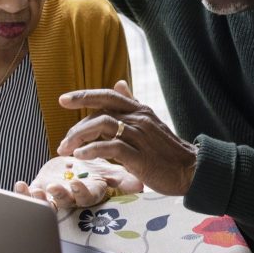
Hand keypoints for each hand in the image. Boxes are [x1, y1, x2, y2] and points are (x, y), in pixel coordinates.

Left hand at [13, 155, 143, 210]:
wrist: (78, 159)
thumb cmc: (98, 166)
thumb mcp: (113, 172)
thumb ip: (124, 179)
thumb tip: (140, 186)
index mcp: (91, 192)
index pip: (87, 196)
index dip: (81, 192)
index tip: (76, 184)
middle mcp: (73, 197)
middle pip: (66, 202)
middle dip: (59, 197)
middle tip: (53, 188)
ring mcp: (56, 196)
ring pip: (48, 202)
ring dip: (40, 199)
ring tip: (36, 191)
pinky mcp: (42, 189)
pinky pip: (31, 196)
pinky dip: (24, 193)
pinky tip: (20, 186)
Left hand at [58, 81, 196, 195]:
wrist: (190, 170)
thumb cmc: (168, 150)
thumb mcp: (150, 121)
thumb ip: (132, 103)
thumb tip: (119, 82)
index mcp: (140, 110)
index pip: (107, 95)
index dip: (84, 96)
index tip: (63, 100)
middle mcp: (139, 119)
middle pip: (99, 113)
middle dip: (76, 128)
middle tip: (63, 143)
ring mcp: (140, 136)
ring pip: (102, 126)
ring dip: (79, 137)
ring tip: (67, 150)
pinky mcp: (139, 156)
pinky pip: (110, 147)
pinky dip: (92, 150)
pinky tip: (81, 156)